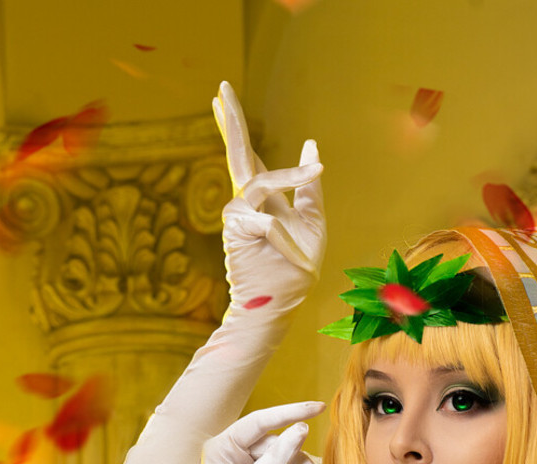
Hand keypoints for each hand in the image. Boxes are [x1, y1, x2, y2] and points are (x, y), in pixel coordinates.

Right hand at [213, 81, 325, 316]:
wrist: (283, 303)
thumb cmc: (296, 269)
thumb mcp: (313, 221)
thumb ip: (309, 187)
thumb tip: (310, 145)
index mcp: (264, 198)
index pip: (250, 157)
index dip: (236, 127)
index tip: (222, 96)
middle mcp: (246, 203)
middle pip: (237, 154)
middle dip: (231, 121)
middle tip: (221, 87)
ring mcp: (237, 217)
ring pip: (260, 181)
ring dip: (289, 179)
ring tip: (315, 173)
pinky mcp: (235, 232)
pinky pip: (265, 219)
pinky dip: (282, 234)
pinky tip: (289, 249)